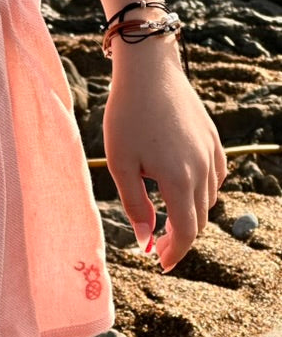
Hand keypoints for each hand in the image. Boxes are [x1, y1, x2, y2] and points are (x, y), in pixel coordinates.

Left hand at [103, 53, 226, 272]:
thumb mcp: (121, 164)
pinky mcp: (214, 139)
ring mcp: (212, 153)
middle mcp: (203, 169)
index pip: (185, 231)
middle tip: (157, 246)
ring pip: (209, 198)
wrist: (148, 72)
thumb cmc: (126, 117)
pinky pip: (216, 176)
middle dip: (180, 238)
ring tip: (166, 220)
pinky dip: (202, 192)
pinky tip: (184, 190)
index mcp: (178, 179)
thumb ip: (135, 204)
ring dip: (191, 215)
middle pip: (198, 219)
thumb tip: (144, 239)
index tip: (160, 264)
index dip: (174, 252)